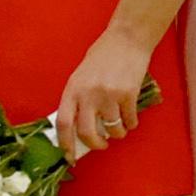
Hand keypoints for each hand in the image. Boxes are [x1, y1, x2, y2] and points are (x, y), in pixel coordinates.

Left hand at [55, 26, 154, 165]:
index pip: (64, 123)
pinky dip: (131, 123)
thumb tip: (77, 128)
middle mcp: (89, 94)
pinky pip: (130, 120)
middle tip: (101, 145)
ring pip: (112, 129)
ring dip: (117, 133)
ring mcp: (110, 95)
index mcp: (73, 89)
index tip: (69, 157)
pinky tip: (130, 118)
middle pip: (87, 132)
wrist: (127, 39)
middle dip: (95, 144)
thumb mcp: (81, 76)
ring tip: (119, 128)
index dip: (65, 144)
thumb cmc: (103, 56)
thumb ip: (78, 99)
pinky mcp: (129, 95)